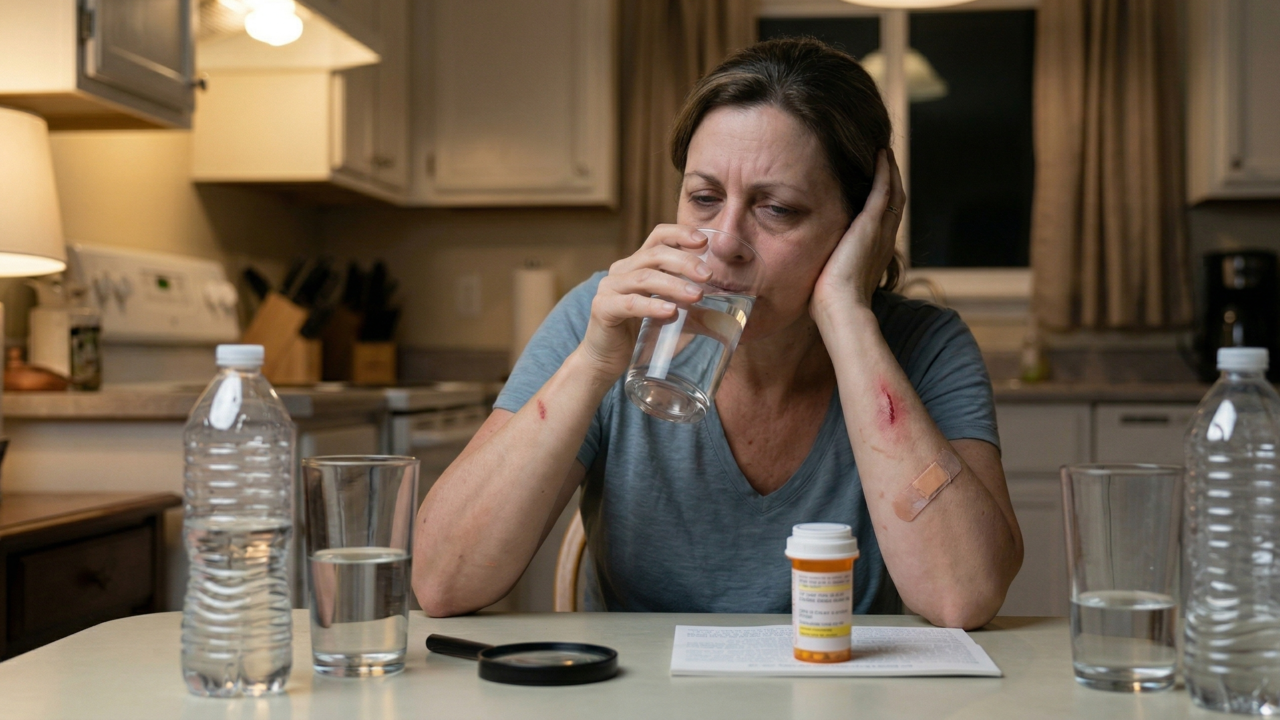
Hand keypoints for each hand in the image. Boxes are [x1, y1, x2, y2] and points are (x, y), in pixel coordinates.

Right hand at [579, 225, 710, 379]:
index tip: (703, 241)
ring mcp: (610, 288)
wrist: (604, 359)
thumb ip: (685, 303)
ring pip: (645, 277)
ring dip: (674, 285)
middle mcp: (621, 270)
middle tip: (708, 276)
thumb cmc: (637, 333)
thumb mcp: (664, 310)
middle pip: (655, 254)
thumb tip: (724, 312)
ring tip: (697, 295)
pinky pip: (631, 303)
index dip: (680, 234)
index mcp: (636, 264)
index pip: (658, 237)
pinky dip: (653, 306)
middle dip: (685, 262)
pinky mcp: (603, 308)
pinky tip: (671, 312)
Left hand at [811, 149, 905, 318]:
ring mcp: (881, 231)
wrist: (840, 308)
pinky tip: (880, 155)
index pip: (885, 219)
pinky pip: (883, 190)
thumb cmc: (831, 303)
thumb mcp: (833, 279)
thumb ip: (830, 266)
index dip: (884, 200)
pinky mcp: (872, 224)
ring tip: (883, 152)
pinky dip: (884, 172)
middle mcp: (885, 240)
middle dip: (891, 180)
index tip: (878, 184)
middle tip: (885, 159)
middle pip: (895, 202)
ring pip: (894, 192)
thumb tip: (814, 267)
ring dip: (890, 171)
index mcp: (876, 253)